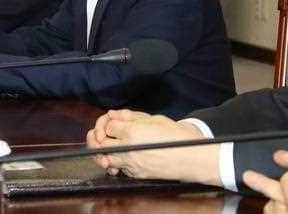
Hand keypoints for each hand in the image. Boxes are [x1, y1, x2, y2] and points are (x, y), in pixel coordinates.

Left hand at [87, 110, 220, 184]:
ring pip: (104, 159)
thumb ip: (131, 116)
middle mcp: (128, 149)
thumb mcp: (154, 119)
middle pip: (99, 143)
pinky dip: (115, 162)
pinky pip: (118, 168)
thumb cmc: (175, 136)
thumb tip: (113, 114)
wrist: (189, 157)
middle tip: (102, 134)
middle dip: (97, 137)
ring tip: (108, 145)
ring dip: (103, 151)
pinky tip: (121, 156)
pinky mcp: (135, 174)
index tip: (114, 123)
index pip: (107, 126)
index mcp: (132, 132)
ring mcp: (131, 164)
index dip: (108, 123)